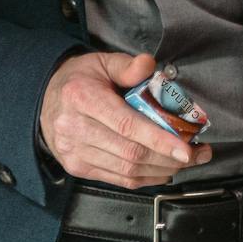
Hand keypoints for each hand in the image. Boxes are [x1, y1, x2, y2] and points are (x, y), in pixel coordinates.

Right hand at [39, 51, 209, 188]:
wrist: (44, 100)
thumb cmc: (78, 80)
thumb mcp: (101, 62)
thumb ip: (127, 66)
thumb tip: (149, 66)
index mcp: (82, 98)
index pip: (127, 125)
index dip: (159, 140)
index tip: (186, 147)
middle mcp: (76, 129)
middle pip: (131, 152)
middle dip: (170, 157)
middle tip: (198, 153)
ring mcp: (75, 152)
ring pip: (127, 170)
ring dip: (163, 169)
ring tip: (187, 161)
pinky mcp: (78, 168)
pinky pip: (118, 179)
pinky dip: (146, 178)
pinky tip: (163, 170)